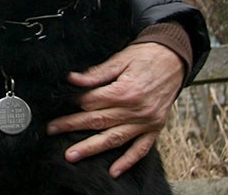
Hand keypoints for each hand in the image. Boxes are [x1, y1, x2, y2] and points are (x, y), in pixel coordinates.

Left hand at [45, 42, 183, 177]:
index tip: (62, 103)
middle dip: (73, 126)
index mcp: (126, 91)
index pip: (93, 101)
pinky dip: (128, 161)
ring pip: (115, 138)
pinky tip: (114, 171)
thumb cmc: (146, 57)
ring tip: (72, 155)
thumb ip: (96, 73)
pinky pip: (141, 149)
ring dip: (92, 148)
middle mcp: (137, 109)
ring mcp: (147, 121)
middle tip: (53, 130)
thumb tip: (73, 79)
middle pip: (98, 121)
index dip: (76, 101)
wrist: (175, 59)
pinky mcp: (155, 128)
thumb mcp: (120, 59)